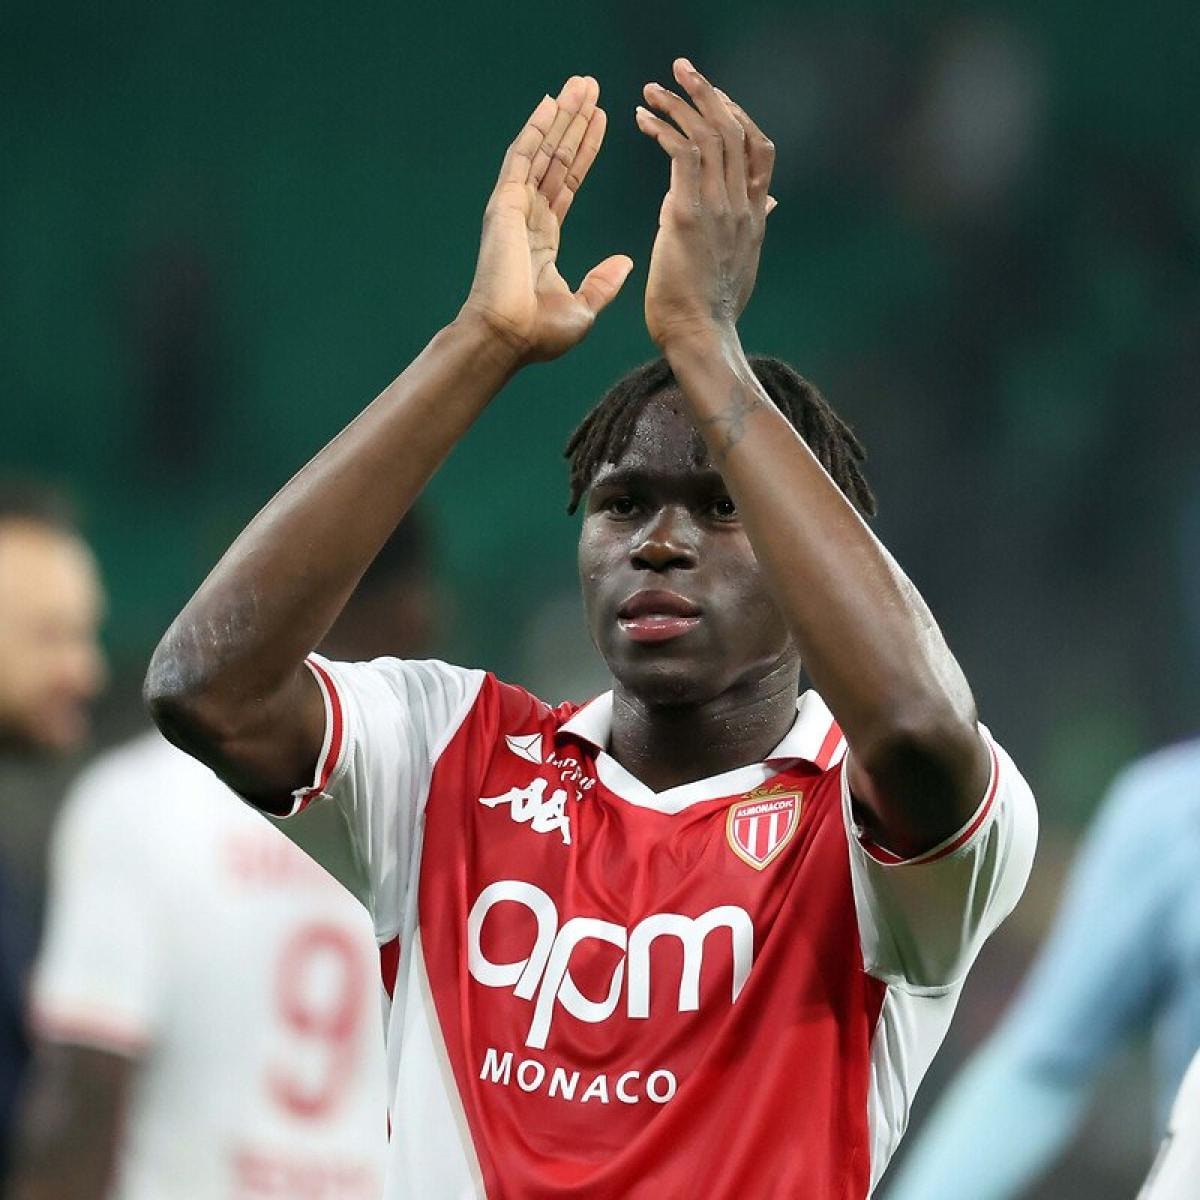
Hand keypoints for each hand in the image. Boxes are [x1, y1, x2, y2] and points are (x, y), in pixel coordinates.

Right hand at [460, 76, 633, 364]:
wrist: (507, 339)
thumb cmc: (538, 334)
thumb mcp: (583, 308)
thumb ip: (602, 283)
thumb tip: (625, 262)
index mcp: (542, 241)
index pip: (567, 184)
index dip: (584, 152)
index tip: (602, 123)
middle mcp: (527, 219)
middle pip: (555, 159)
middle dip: (574, 123)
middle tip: (591, 88)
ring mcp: (514, 209)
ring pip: (542, 151)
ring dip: (561, 117)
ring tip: (580, 85)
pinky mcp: (505, 204)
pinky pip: (523, 158)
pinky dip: (537, 129)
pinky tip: (551, 103)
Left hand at [636, 59, 775, 350]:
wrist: (701, 339)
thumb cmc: (711, 313)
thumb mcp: (743, 264)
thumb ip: (751, 228)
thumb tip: (767, 202)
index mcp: (754, 217)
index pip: (758, 149)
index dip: (737, 117)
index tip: (713, 99)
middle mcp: (742, 206)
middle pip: (735, 130)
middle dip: (707, 94)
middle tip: (680, 71)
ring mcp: (719, 210)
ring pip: (708, 135)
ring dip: (679, 104)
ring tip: (652, 90)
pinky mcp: (688, 216)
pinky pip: (682, 155)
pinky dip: (662, 130)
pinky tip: (642, 120)